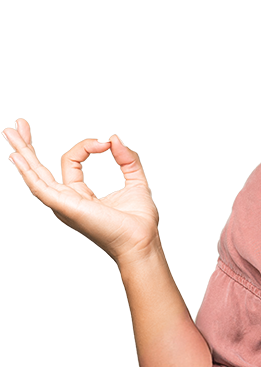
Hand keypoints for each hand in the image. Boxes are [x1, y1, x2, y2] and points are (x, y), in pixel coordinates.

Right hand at [4, 118, 160, 264]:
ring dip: (23, 153)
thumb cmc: (139, 222)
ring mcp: (64, 204)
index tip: (106, 142)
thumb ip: (127, 160)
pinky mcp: (65, 207)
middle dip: (28, 146)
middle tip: (18, 125)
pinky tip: (18, 158)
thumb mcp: (136, 182)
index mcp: (82, 195)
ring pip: (35, 175)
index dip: (87, 146)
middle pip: (40, 169)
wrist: (141, 240)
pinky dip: (28, 172)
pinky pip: (40, 187)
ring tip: (11, 132)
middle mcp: (68, 200)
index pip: (72, 162)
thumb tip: (116, 139)